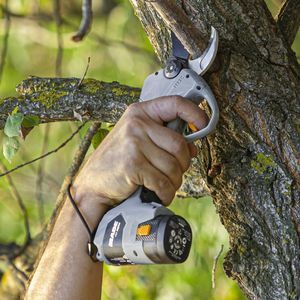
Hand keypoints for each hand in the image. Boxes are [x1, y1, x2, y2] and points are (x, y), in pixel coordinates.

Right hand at [72, 96, 207, 206]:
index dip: (195, 113)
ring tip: (164, 184)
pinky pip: (164, 182)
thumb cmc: (117, 161)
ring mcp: (134, 143)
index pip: (175, 103)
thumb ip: (163, 139)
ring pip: (174, 166)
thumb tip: (193, 147)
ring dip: (174, 181)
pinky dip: (166, 193)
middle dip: (183, 164)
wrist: (93, 184)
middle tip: (174, 173)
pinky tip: (159, 193)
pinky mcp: (133, 164)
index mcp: (140, 113)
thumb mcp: (138, 140)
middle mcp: (137, 124)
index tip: (204, 125)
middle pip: (180, 144)